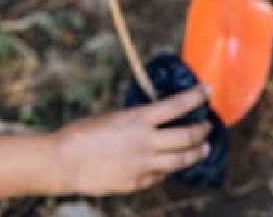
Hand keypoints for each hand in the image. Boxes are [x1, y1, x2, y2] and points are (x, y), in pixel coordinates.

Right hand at [53, 86, 211, 194]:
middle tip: (208, 126)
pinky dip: (168, 169)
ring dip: (196, 153)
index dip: (197, 96)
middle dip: (202, 130)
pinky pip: (160, 175)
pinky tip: (170, 166)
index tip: (208, 90)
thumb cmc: (82, 134)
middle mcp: (146, 142)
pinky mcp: (138, 183)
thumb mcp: (113, 118)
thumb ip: (136, 122)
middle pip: (187, 136)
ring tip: (203, 149)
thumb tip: (152, 123)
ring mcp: (144, 165)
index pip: (178, 105)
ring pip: (181, 160)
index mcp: (138, 119)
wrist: (64, 162)